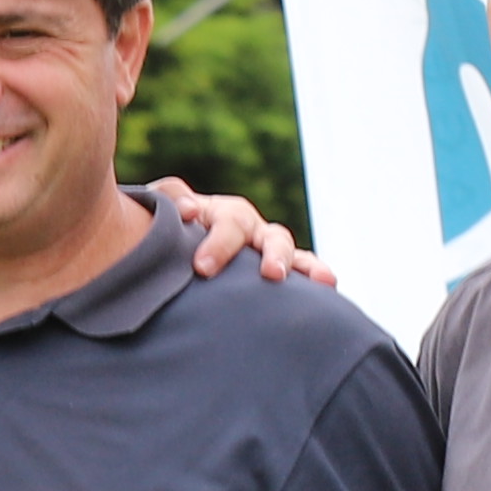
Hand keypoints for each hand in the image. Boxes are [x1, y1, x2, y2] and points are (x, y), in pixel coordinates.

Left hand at [138, 175, 311, 281]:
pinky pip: (300, 276)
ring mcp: (267, 253)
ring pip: (294, 255)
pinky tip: (329, 293)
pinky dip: (315, 281)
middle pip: (273, 237)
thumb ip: (169, 197)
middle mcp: (253, 231)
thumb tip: (189, 211)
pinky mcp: (274, 274)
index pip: (230, 224)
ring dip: (308, 267)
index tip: (202, 268)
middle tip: (271, 274)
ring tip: (324, 281)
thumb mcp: (161, 209)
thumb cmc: (164, 230)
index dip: (219, 244)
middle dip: (274, 255)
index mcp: (225, 214)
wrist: (167, 251)